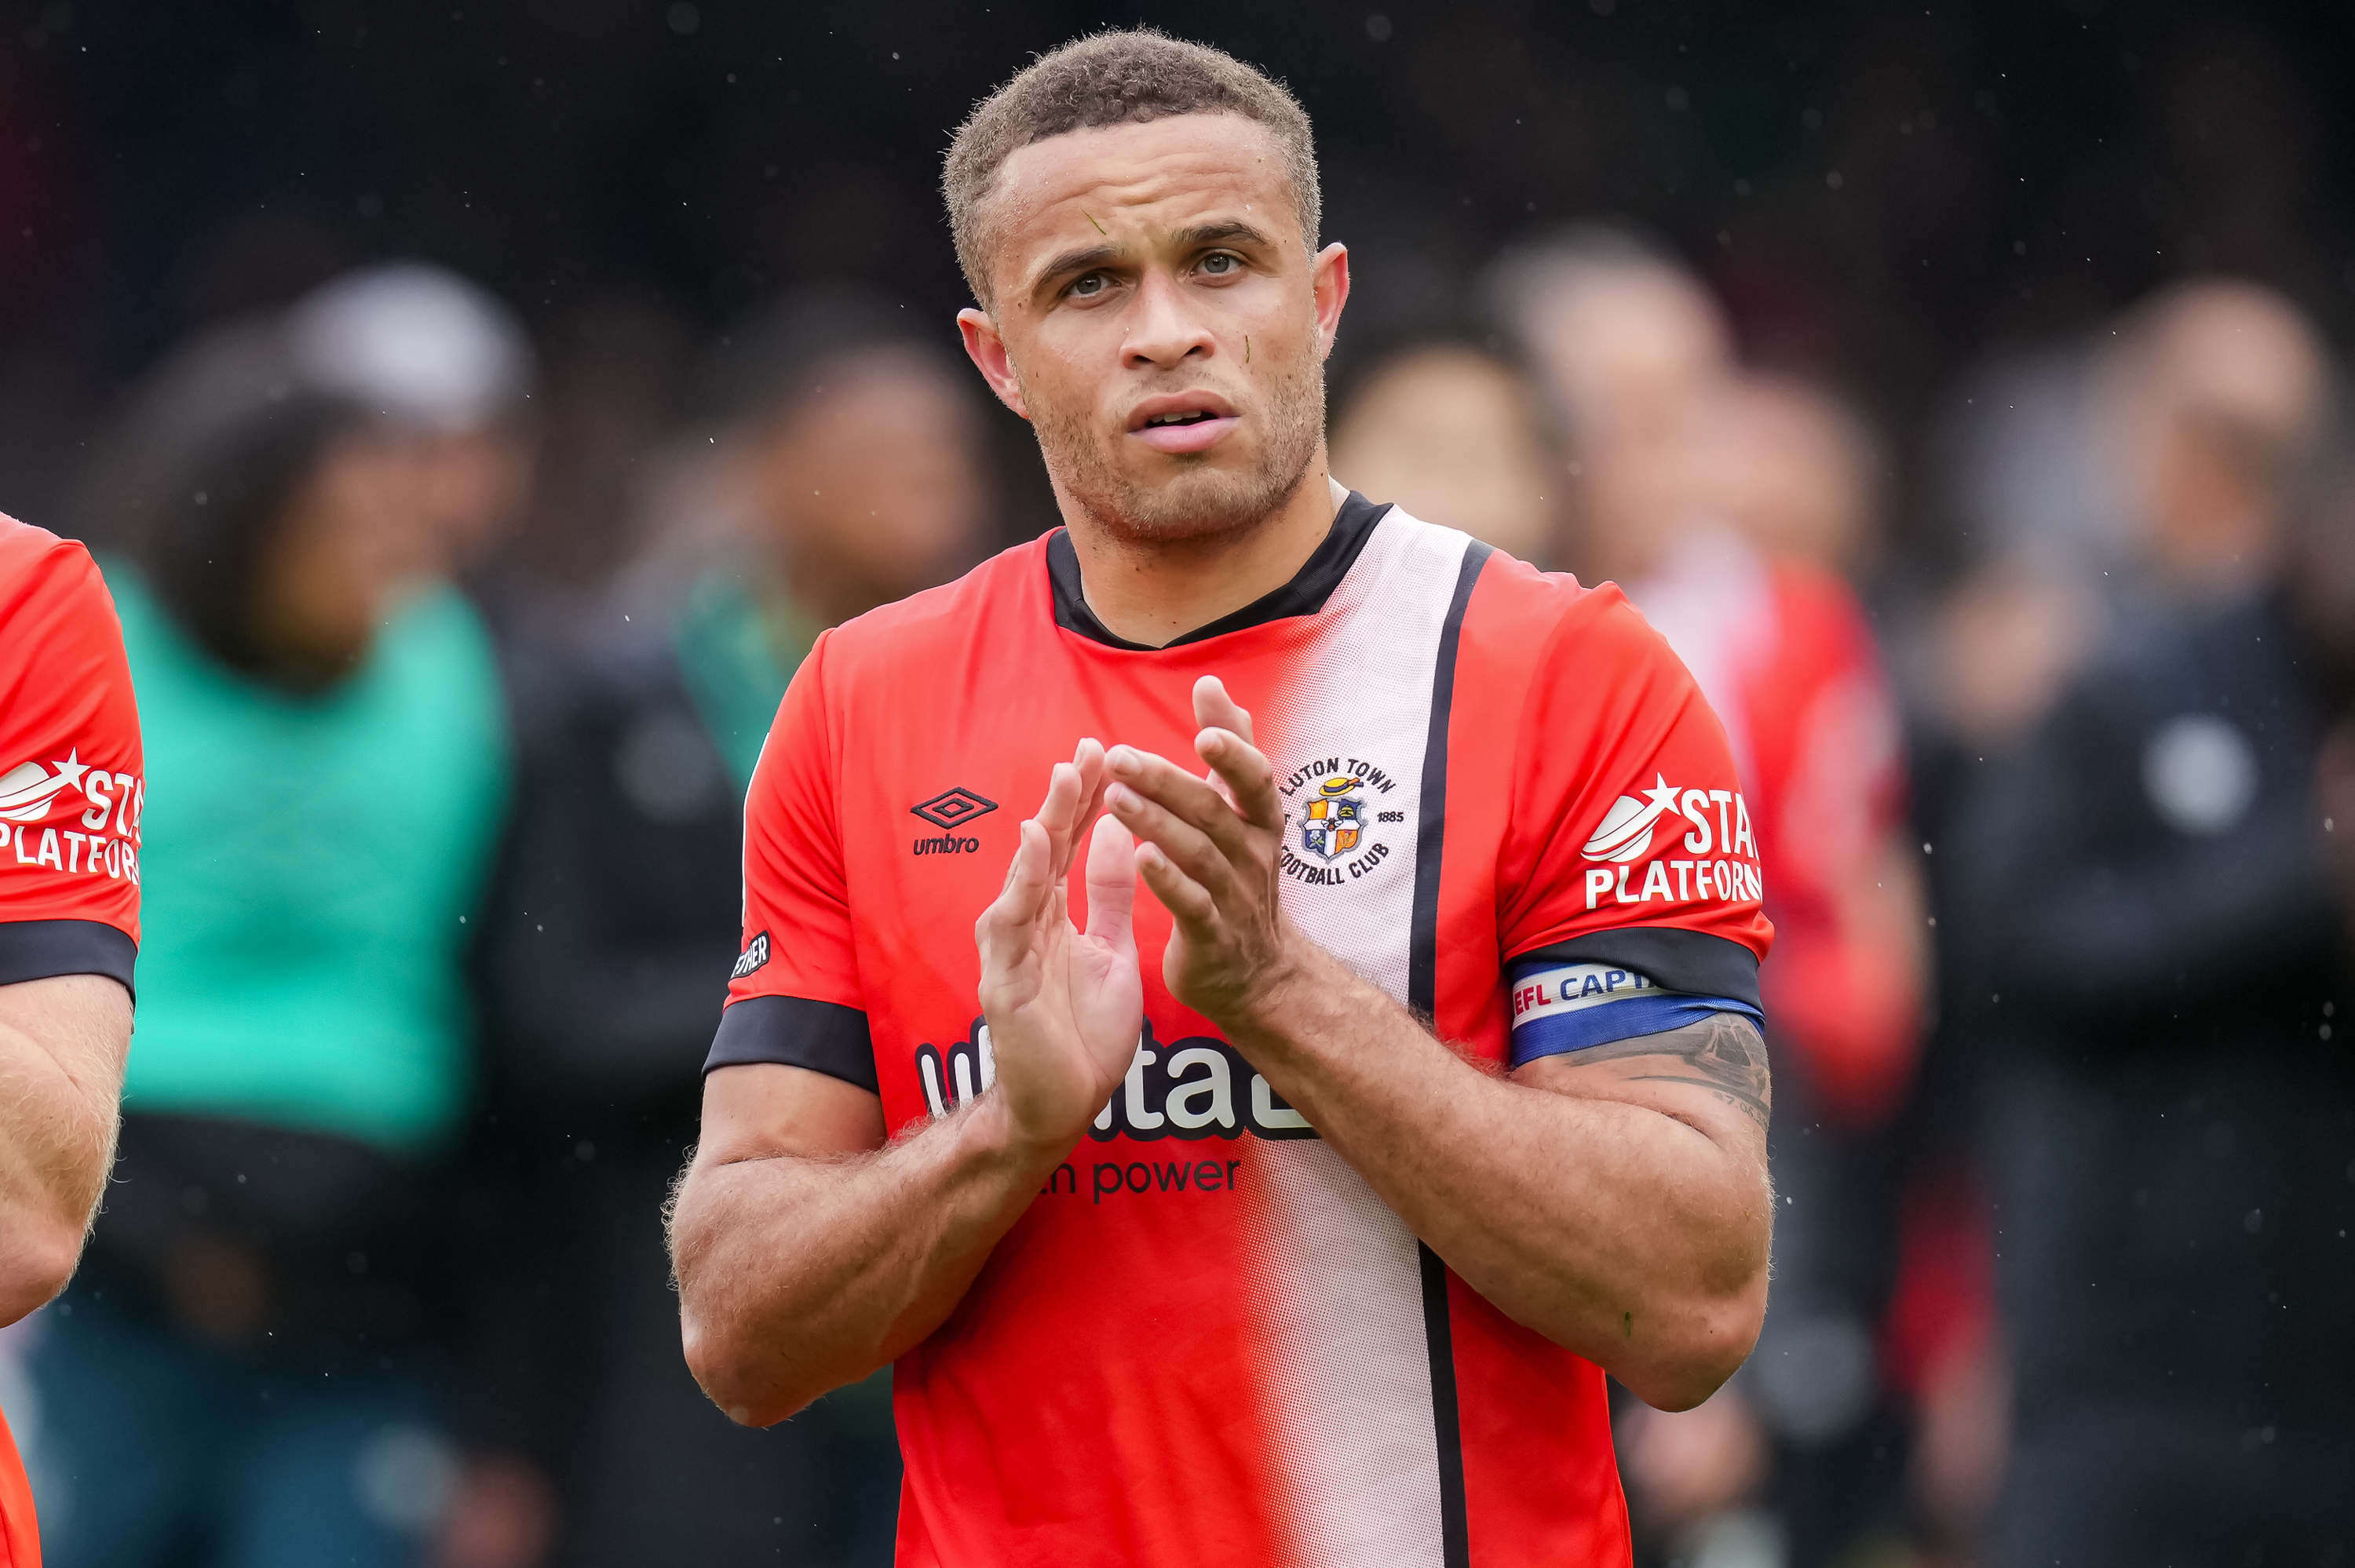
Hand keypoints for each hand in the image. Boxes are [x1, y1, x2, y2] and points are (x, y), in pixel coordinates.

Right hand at [974, 739, 1143, 1150]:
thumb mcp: (1112, 950)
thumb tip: (1119, 832)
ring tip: (1063, 783)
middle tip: (1086, 750)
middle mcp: (1027, 925)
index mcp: (1053, 916)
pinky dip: (1021, 885)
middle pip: (1045, 851)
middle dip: (1065, 800)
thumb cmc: (1084, 1033)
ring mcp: (1010, 952)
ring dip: (1042, 829)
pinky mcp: (1004, 983)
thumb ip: (1110, 895)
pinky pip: (1010, 927)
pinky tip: (1032, 850)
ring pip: (1024, 879)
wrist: (1063, 1106)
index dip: (1086, 801)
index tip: (1105, 753)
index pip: (1070, 847)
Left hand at [1104, 677, 1298, 1024]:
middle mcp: (1251, 854)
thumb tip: (1212, 684)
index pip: (1253, 779)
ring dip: (1157, 824)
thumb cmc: (1240, 876)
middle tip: (1120, 757)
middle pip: (1211, 811)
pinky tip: (1141, 857)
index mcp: (1258, 820)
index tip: (1206, 729)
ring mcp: (1233, 896)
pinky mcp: (1211, 935)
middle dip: (1167, 781)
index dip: (1234, 754)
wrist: (1257, 973)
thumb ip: (1230, 747)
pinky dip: (1169, 881)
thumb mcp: (1243, 811)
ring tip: (1116, 798)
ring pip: (1198, 854)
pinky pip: (1192, 905)